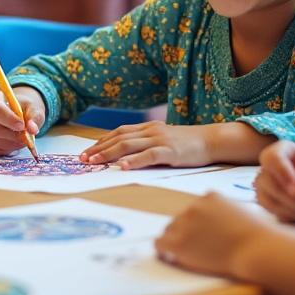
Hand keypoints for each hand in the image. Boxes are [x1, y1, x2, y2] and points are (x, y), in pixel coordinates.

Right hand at [0, 87, 44, 155]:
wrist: (16, 112)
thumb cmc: (23, 109)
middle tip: (25, 136)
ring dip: (9, 144)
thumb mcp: (33, 108)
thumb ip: (35, 117)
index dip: (9, 120)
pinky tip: (11, 142)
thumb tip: (32, 129)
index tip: (22, 126)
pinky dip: (3, 149)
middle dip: (11, 136)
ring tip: (19, 139)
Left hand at [81, 120, 211, 168]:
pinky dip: (135, 161)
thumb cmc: (187, 144)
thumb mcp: (163, 140)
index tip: (86, 152)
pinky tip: (124, 167)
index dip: (101, 141)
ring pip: (129, 145)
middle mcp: (151, 131)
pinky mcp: (170, 152)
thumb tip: (125, 156)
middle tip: (83, 159)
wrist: (211, 140)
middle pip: (119, 137)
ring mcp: (160, 140)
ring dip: (109, 153)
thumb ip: (146, 144)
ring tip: (95, 162)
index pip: (118, 132)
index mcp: (148, 128)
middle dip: (99, 148)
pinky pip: (149, 155)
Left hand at [155, 192, 271, 277]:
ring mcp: (185, 223)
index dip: (200, 225)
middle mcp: (194, 206)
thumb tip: (218, 224)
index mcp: (210, 197)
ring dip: (178, 241)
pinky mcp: (178, 242)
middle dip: (188, 233)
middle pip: (181, 219)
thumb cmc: (260, 236)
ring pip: (170, 231)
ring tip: (193, 254)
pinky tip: (171, 257)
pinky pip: (160, 243)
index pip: (196, 210)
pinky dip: (164, 250)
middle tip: (200, 248)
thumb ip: (226, 213)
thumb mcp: (243, 213)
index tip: (208, 236)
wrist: (257, 250)